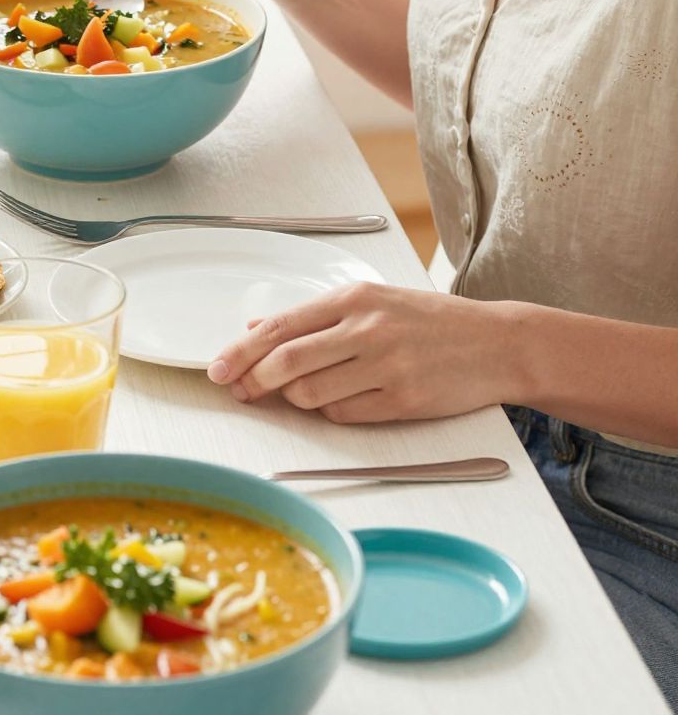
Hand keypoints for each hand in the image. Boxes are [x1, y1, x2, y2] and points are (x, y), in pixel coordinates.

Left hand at [207, 285, 517, 424]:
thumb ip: (317, 316)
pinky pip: (344, 416)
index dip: (241, 351)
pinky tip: (343, 402)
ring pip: (311, 395)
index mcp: (356, 298)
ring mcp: (385, 366)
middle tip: (240, 391)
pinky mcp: (402, 401)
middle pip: (286, 362)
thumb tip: (257, 325)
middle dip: (253, 381)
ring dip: (296, 400)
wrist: (498, 343)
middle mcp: (367, 329)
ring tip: (304, 394)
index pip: (281, 326)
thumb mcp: (375, 302)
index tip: (216, 368)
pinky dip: (332, 414)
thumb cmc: (432, 322)